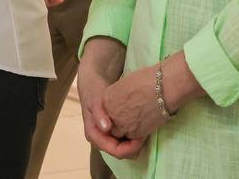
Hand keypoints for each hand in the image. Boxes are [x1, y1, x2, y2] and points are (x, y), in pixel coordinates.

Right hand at [79, 38, 144, 160]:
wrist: (92, 84)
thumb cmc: (94, 92)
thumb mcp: (96, 101)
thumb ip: (99, 114)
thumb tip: (106, 128)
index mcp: (93, 135)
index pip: (115, 151)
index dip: (130, 148)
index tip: (141, 137)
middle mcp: (99, 140)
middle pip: (121, 153)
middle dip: (134, 147)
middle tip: (145, 134)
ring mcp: (106, 137)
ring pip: (124, 149)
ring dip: (135, 143)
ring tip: (144, 131)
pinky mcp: (112, 133)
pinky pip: (125, 141)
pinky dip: (133, 137)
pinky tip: (140, 128)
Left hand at [101, 64, 169, 145]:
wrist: (164, 88)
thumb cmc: (147, 80)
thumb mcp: (124, 84)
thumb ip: (117, 97)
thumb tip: (120, 103)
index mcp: (106, 98)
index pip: (104, 112)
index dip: (113, 113)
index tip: (123, 111)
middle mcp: (111, 112)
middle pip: (110, 124)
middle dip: (117, 123)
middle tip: (131, 117)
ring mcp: (123, 124)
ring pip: (119, 134)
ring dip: (126, 130)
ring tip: (138, 121)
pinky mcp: (136, 133)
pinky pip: (132, 139)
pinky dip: (136, 135)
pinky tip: (144, 126)